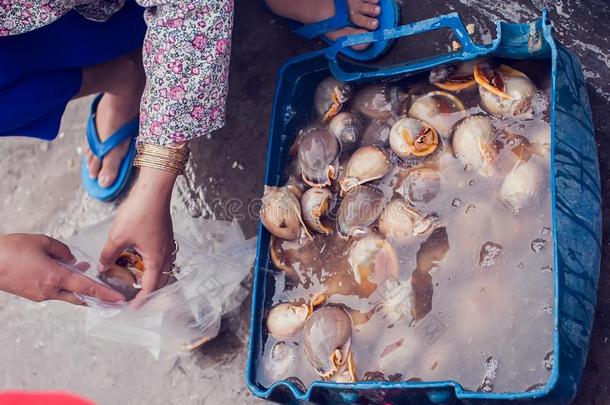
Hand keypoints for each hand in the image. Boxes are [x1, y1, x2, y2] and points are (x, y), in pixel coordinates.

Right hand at [0, 234, 123, 303]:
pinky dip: (65, 284)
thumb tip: (72, 258)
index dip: (105, 294)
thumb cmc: (10, 251)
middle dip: (97, 298)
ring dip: (79, 288)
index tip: (118, 299)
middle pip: (80, 297)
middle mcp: (49, 290)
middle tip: (112, 299)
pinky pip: (55, 291)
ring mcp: (40, 295)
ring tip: (89, 278)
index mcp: (55, 278)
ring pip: (67, 294)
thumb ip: (62, 250)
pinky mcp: (31, 294)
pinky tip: (67, 273)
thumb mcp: (42, 242)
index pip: (87, 288)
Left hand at [99, 167, 176, 303]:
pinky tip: (142, 261)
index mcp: (156, 259)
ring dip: (152, 278)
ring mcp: (168, 245)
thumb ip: (109, 255)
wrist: (154, 191)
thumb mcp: (118, 237)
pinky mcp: (166, 236)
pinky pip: (163, 258)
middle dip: (149, 292)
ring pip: (164, 269)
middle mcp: (166, 255)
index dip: (141, 301)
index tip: (131, 308)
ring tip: (138, 282)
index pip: (151, 288)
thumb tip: (102, 268)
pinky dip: (154, 265)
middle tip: (134, 298)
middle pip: (161, 281)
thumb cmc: (139, 212)